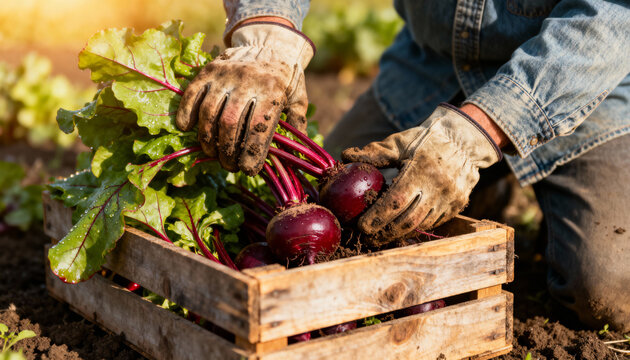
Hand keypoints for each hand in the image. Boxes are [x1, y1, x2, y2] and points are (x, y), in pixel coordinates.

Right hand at [176, 22, 314, 174]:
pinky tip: (187, 128)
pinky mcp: (208, 71)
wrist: (269, 43)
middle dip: (226, 151)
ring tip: (212, 152)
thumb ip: (297, 124)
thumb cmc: (285, 78)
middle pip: (229, 124)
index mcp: (271, 91)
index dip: (251, 154)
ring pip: (209, 112)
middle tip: (228, 165)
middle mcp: (246, 82)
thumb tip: (296, 155)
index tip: (248, 170)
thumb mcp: (298, 98)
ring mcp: (225, 75)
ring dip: (207, 138)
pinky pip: (192, 94)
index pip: (257, 129)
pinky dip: (186, 112)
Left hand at [342, 103, 501, 243]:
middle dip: (384, 233)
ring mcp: (449, 200)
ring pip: (420, 225)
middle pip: (408, 220)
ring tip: (379, 238)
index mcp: (421, 170)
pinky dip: (414, 228)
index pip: (396, 201)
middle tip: (365, 238)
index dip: (377, 217)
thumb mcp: (400, 142)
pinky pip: (432, 223)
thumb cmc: (426, 139)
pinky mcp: (457, 206)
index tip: (360, 226)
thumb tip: (345, 156)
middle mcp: (438, 188)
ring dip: (398, 234)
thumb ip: (374, 152)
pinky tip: (399, 229)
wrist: (465, 139)